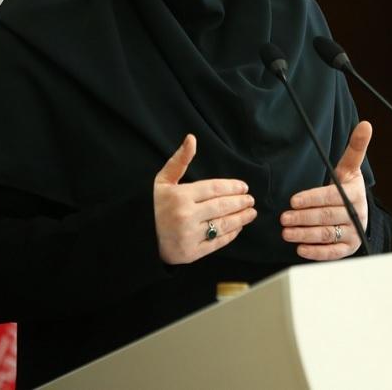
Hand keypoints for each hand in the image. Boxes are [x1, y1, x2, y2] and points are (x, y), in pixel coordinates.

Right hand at [154, 134, 256, 263]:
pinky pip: (217, 243)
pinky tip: (239, 227)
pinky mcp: (191, 253)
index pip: (214, 189)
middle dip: (240, 202)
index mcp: (179, 196)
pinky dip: (231, 234)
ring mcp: (188, 236)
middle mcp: (185, 216)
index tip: (244, 187)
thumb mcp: (163, 181)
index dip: (232, 187)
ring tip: (251, 213)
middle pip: (222, 206)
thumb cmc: (155, 206)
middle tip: (251, 200)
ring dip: (241, 218)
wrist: (140, 238)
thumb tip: (192, 138)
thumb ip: (179, 160)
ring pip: (223, 224)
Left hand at [280, 121, 371, 260]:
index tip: (293, 200)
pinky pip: (332, 253)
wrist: (358, 211)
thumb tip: (366, 124)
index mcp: (355, 193)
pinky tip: (300, 249)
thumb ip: (355, 148)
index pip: (332, 197)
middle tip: (284, 218)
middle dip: (303, 218)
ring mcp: (354, 233)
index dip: (312, 199)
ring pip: (327, 235)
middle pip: (327, 217)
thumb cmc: (347, 187)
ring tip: (286, 233)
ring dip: (305, 235)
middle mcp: (357, 214)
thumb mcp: (349, 168)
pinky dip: (316, 252)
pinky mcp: (348, 248)